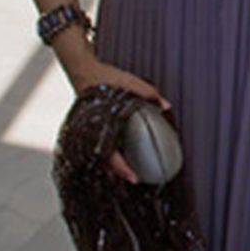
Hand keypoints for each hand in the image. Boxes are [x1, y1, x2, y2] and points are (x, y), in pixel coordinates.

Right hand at [64, 51, 169, 184]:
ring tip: (131, 170)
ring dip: (115, 163)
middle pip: (105, 160)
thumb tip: (166, 107)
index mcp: (102, 123)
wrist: (83, 70)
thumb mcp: (129, 82)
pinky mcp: (91, 128)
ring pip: (102, 155)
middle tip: (136, 179)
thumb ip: (149, 94)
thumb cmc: (106, 77)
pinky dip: (111, 151)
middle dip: (120, 171)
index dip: (122, 168)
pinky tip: (123, 153)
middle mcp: (94, 131)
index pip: (110, 153)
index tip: (135, 178)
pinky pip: (101, 144)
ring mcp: (91, 131)